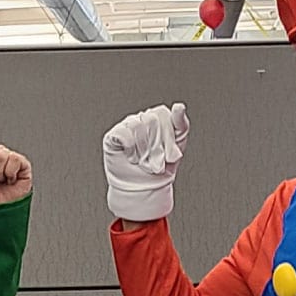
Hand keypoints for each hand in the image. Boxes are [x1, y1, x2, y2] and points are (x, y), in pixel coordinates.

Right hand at [102, 102, 188, 221]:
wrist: (145, 189)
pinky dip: (130, 148)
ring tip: (145, 162)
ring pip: (137, 126)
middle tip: (157, 161)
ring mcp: (127, 126)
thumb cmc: (161, 167)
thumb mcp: (177, 146)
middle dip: (157, 146)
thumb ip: (181, 124)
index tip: (170, 154)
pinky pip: (123, 133)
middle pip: (151, 120)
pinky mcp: (113, 136)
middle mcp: (141, 120)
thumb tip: (179, 106)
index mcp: (157, 119)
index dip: (167, 136)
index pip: (162, 114)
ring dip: (144, 150)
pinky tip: (133, 157)